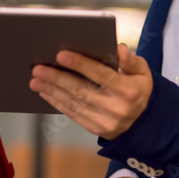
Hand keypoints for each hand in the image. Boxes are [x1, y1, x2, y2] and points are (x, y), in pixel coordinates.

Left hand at [29, 43, 151, 139]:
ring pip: (73, 103)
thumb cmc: (138, 88)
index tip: (60, 54)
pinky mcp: (95, 128)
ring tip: (35, 80)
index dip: (80, 64)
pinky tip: (45, 92)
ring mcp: (105, 121)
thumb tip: (119, 48)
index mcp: (128, 90)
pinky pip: (72, 114)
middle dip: (57, 78)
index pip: (101, 75)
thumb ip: (131, 60)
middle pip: (82, 90)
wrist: (143, 121)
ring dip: (52, 91)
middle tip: (38, 68)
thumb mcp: (143, 72)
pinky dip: (57, 102)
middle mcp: (116, 107)